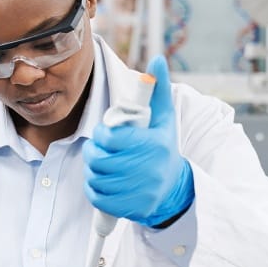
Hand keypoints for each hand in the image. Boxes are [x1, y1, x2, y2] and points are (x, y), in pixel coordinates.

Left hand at [83, 56, 194, 226]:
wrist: (174, 189)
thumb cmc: (163, 148)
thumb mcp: (164, 119)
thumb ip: (158, 89)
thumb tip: (156, 58)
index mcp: (154, 145)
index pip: (111, 138)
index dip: (102, 134)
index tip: (105, 134)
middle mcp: (148, 170)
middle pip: (100, 159)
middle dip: (94, 152)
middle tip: (99, 149)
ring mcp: (139, 191)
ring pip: (96, 177)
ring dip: (93, 169)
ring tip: (101, 163)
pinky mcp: (130, 208)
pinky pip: (97, 197)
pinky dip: (94, 188)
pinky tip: (104, 180)